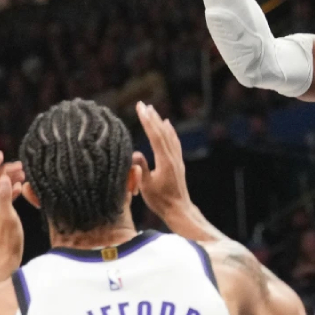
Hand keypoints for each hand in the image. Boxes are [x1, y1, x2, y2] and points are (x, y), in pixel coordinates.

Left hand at [0, 152, 24, 275]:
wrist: (6, 258)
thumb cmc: (9, 239)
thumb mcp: (9, 216)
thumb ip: (6, 197)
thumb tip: (3, 179)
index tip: (1, 153)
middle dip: (5, 170)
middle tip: (21, 166)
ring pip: (0, 188)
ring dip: (10, 179)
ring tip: (24, 174)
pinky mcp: (1, 215)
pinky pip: (5, 197)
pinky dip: (13, 190)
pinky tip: (22, 189)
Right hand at [133, 103, 211, 238]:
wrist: (179, 210)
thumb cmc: (161, 201)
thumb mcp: (146, 186)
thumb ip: (141, 168)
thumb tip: (135, 153)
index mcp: (164, 161)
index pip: (154, 136)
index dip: (147, 121)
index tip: (141, 108)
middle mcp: (173, 157)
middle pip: (162, 132)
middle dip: (152, 117)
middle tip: (143, 104)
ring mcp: (177, 159)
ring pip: (168, 135)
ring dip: (160, 122)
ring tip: (153, 110)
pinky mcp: (178, 163)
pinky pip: (174, 142)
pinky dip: (170, 131)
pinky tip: (167, 125)